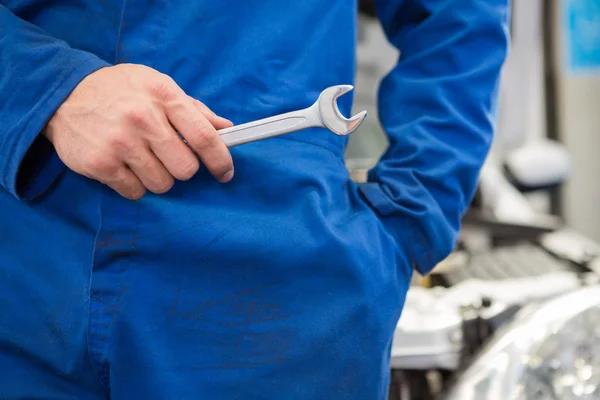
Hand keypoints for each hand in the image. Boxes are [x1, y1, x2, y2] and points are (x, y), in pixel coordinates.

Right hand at [44, 63, 233, 199]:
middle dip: (183, 169)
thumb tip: (226, 129)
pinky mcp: (101, 164)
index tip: (225, 172)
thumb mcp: (158, 86)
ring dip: (159, 178)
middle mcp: (143, 118)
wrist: (64, 94)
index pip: (204, 136)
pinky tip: (125, 166)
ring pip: (163, 184)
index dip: (220, 160)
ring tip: (144, 159)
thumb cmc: (121, 91)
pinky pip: (136, 192)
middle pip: (186, 169)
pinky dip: (135, 185)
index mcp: (163, 96)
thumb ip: (193, 109)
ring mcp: (120, 142)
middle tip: (170, 158)